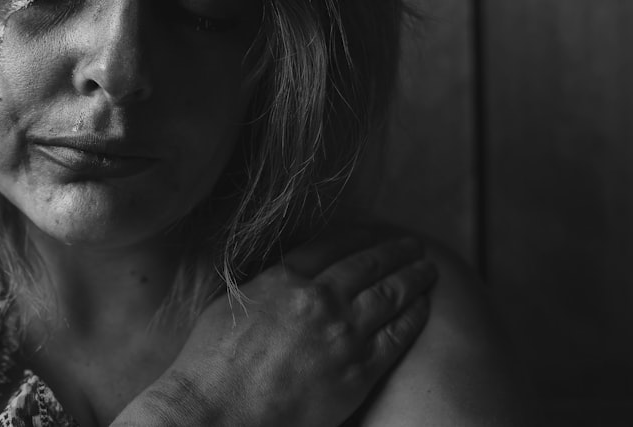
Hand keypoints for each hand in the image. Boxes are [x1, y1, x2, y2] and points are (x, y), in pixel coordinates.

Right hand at [115, 229, 436, 426]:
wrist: (220, 411)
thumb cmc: (212, 362)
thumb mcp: (231, 303)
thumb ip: (265, 284)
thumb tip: (281, 276)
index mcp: (284, 278)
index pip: (332, 244)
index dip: (360, 234)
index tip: (375, 230)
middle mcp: (318, 298)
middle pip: (368, 264)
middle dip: (395, 252)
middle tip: (414, 245)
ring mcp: (341, 334)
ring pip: (389, 295)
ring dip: (413, 278)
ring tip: (428, 270)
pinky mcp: (358, 371)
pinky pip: (396, 337)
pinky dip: (414, 317)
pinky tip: (424, 308)